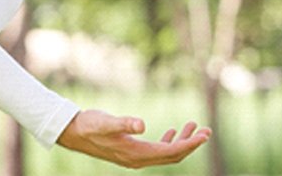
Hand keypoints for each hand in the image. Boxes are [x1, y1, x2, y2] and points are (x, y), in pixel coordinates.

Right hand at [57, 109, 210, 168]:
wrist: (74, 133)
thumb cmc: (90, 124)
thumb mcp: (107, 121)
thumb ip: (124, 123)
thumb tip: (142, 124)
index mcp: (136, 153)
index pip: (170, 153)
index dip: (189, 144)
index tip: (205, 135)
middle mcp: (138, 159)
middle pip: (172, 156)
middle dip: (191, 144)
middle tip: (207, 131)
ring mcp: (135, 157)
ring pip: (166, 154)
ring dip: (182, 142)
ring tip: (194, 127)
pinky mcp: (132, 152)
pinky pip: (157, 152)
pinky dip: (169, 143)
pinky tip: (173, 133)